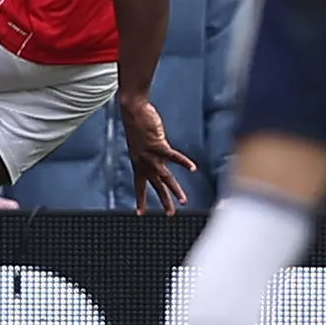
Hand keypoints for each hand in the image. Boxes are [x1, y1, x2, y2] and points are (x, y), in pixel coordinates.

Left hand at [118, 91, 196, 212]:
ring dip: (175, 189)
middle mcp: (144, 161)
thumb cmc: (137, 123)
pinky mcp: (158, 144)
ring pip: (165, 176)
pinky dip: (183, 162)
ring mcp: (150, 154)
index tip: (139, 213)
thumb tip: (156, 154)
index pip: (139, 185)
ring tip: (183, 201)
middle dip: (163, 201)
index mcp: (138, 162)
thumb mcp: (142, 142)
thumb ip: (150, 151)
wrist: (132, 110)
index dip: (140, 199)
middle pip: (156, 185)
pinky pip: (173, 156)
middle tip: (169, 214)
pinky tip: (193, 168)